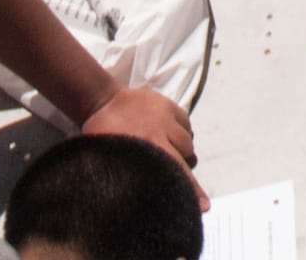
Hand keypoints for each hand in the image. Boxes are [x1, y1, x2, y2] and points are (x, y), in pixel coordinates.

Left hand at [82, 86, 208, 206]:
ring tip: (171, 158)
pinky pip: (186, 123)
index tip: (204, 206)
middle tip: (195, 195)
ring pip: (187, 141)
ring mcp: (166, 116)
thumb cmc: (102, 135)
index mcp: (146, 147)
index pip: (175, 172)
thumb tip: (137, 203)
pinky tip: (173, 139)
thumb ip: (130, 175)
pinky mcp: (168, 104)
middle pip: (186, 159)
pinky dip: (184, 133)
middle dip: (192, 180)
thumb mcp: (112, 160)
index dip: (192, 190)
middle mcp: (160, 132)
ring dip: (183, 152)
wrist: (101, 100)